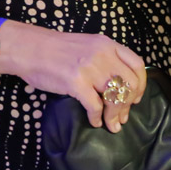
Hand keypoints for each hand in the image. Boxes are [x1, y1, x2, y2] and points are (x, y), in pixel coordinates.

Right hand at [0, 23, 146, 131]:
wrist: (29, 48)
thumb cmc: (55, 50)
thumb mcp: (87, 46)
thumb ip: (105, 59)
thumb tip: (120, 86)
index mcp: (107, 44)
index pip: (137, 65)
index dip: (141, 85)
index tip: (136, 98)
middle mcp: (102, 54)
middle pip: (130, 84)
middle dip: (129, 105)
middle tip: (122, 117)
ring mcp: (89, 68)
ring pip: (116, 97)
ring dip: (115, 115)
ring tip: (111, 125)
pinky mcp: (75, 82)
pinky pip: (95, 106)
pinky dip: (97, 118)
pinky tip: (94, 121)